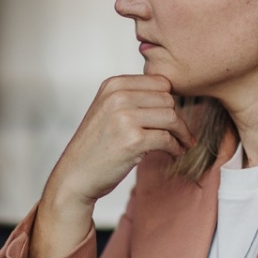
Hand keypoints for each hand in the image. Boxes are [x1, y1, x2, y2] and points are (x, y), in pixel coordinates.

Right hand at [32, 75, 193, 257]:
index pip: (160, 81)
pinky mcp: (133, 140)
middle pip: (168, 99)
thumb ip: (133, 97)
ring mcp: (124, 117)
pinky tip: (175, 152)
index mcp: (113, 84)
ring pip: (171, 117)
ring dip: (181, 133)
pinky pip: (168, 138)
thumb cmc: (96, 146)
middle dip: (178, 118)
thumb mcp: (108, 110)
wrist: (75, 176)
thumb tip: (172, 95)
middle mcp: (118, 96)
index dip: (171, 100)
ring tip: (182, 143)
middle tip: (181, 134)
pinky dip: (176, 147)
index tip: (174, 116)